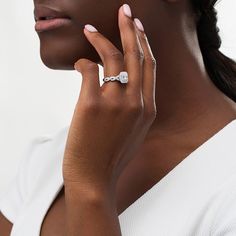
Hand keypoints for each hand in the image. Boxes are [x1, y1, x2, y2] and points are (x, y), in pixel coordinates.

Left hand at [62, 4, 156, 196]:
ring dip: (100, 39)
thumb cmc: (112, 155)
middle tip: (124, 12)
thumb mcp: (134, 130)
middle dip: (131, 29)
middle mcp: (136, 102)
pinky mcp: (92, 103)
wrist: (95, 178)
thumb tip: (120, 81)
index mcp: (148, 108)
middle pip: (137, 55)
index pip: (150, 66)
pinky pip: (88, 69)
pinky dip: (83, 62)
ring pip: (112, 57)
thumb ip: (134, 106)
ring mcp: (115, 102)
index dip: (145, 44)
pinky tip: (80, 63)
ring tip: (90, 30)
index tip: (139, 28)